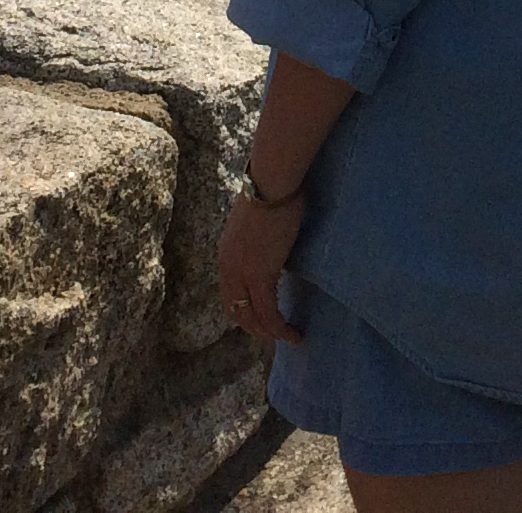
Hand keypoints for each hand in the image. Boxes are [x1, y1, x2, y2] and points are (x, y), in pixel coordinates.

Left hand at [217, 181, 307, 345]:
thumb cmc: (272, 193)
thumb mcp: (258, 224)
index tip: (264, 320)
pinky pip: (269, 313)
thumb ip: (260, 242)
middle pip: (237, 313)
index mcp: (226, 255)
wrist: (272, 184)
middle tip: (277, 336)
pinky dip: (281, 328)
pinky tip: (295, 333)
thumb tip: (275, 248)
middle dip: (257, 329)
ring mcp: (241, 274)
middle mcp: (228, 268)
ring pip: (253, 318)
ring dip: (271, 333)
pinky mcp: (260, 276)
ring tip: (291, 338)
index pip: (230, 297)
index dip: (246, 313)